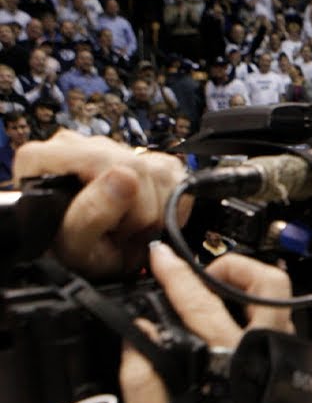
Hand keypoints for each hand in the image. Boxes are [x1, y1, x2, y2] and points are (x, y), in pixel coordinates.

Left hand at [15, 131, 188, 278]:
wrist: (90, 257)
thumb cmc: (73, 254)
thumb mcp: (76, 245)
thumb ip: (92, 213)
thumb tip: (125, 176)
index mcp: (46, 157)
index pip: (102, 160)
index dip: (121, 197)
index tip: (116, 225)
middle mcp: (79, 145)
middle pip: (136, 166)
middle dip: (141, 210)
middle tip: (122, 234)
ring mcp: (112, 147)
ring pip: (161, 172)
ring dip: (156, 212)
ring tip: (130, 229)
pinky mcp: (143, 156)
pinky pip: (175, 176)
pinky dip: (169, 206)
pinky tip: (145, 219)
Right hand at [120, 244, 295, 402]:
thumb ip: (143, 379)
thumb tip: (141, 331)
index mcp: (231, 367)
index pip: (202, 306)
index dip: (177, 276)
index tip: (161, 257)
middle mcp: (265, 359)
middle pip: (270, 288)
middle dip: (235, 267)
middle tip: (204, 271)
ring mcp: (283, 365)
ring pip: (279, 306)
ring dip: (247, 288)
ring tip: (214, 290)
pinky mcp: (287, 373)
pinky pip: (278, 327)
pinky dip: (256, 311)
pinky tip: (229, 319)